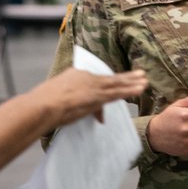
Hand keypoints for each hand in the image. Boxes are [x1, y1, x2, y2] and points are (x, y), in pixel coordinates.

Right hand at [30, 68, 146, 125]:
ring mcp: (92, 86)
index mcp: (75, 75)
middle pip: (109, 78)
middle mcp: (86, 77)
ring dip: (132, 83)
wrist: (42, 106)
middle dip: (125, 77)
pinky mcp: (97, 96)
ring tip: (145, 81)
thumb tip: (80, 115)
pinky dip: (130, 90)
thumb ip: (70, 106)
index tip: (115, 84)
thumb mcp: (56, 101)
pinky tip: (140, 88)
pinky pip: (117, 92)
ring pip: (116, 84)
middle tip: (139, 74)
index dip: (106, 85)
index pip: (95, 81)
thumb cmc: (43, 105)